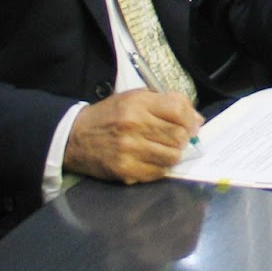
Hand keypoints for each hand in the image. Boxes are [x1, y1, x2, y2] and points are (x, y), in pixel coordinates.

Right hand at [64, 89, 203, 184]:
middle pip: (179, 136)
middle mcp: (133, 126)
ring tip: (165, 149)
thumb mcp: (135, 98)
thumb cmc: (109, 115)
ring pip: (172, 156)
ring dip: (174, 154)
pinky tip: (152, 160)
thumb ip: (167, 103)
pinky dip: (160, 167)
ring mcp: (129, 150)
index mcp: (137, 104)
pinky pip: (158, 173)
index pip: (178, 110)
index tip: (191, 124)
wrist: (74, 137)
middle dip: (184, 138)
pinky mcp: (125, 170)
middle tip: (178, 138)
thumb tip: (197, 120)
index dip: (190, 119)